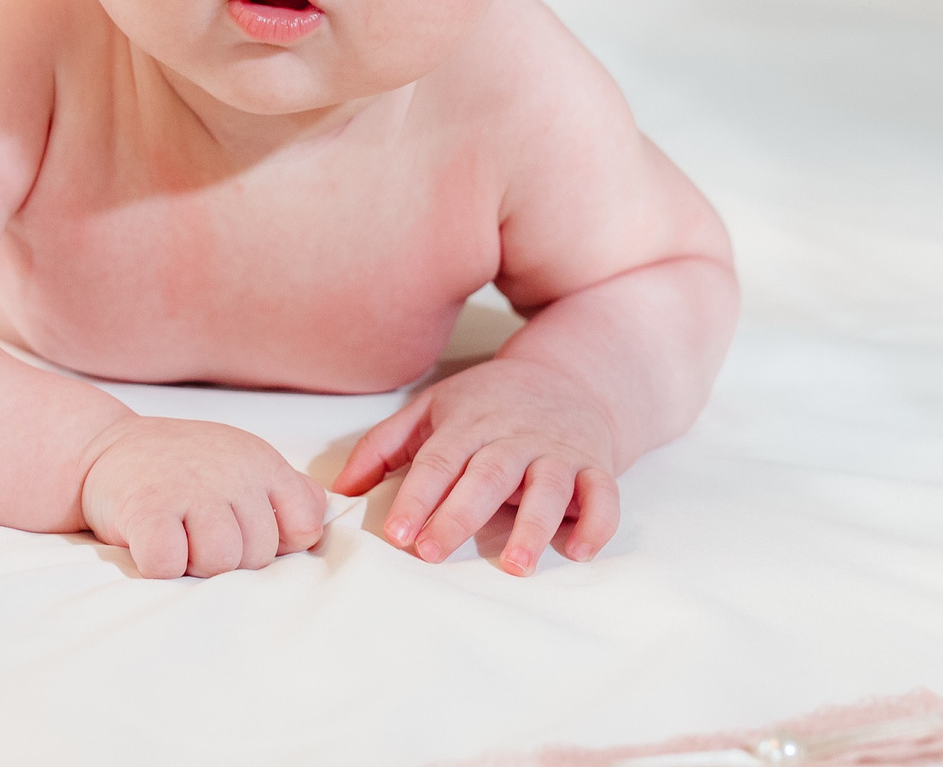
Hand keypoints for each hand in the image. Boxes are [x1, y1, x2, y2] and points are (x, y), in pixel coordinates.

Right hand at [78, 417, 327, 578]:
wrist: (104, 448)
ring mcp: (188, 488)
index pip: (304, 525)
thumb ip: (288, 493)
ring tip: (177, 540)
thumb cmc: (182, 468)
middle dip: (230, 558)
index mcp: (260, 461)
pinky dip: (159, 566)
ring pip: (220, 562)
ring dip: (195, 565)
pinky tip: (150, 543)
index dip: (277, 542)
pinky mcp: (145, 508)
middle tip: (197, 533)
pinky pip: (168, 564)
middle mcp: (230, 470)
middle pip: (259, 554)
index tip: (244, 532)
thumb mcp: (242, 464)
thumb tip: (314, 530)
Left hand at [331, 358, 620, 575]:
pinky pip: (603, 495)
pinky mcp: (595, 466)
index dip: (416, 498)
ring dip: (533, 527)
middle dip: (459, 516)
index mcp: (468, 424)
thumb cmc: (487, 402)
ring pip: (547, 489)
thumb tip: (339, 487)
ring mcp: (557, 453)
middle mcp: (513, 439)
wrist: (567, 377)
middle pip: (486, 477)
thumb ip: (383, 446)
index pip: (437, 462)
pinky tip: (579, 551)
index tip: (396, 535)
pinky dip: (596, 523)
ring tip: (514, 566)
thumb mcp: (431, 409)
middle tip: (432, 553)